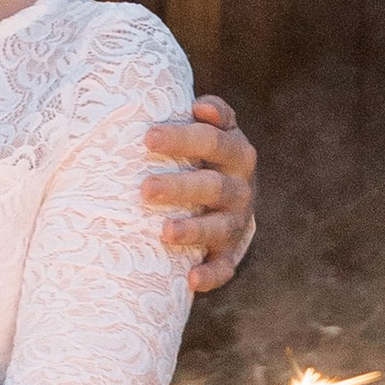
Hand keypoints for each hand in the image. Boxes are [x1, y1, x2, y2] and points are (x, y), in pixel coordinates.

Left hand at [142, 93, 259, 294]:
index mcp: (234, 149)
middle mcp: (240, 185)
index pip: (213, 139)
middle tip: (144, 189)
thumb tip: (200, 105)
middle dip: (180, 187)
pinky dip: (212, 274)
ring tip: (164, 232)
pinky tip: (191, 280)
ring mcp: (236, 220)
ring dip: (194, 230)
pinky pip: (225, 266)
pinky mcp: (230, 251)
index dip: (184, 138)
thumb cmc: (195, 152)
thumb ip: (202, 113)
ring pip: (221, 227)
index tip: (147, 137)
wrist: (219, 193)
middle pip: (214, 185)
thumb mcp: (200, 127)